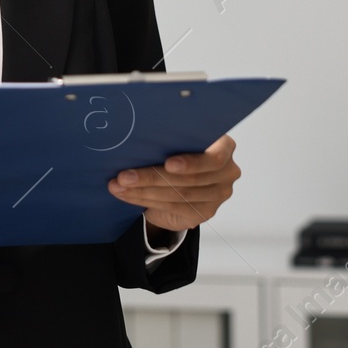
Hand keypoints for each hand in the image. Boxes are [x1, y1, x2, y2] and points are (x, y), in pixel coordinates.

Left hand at [107, 134, 239, 233]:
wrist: (181, 178)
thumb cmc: (178, 150)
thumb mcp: (178, 139)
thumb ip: (171, 137)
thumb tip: (138, 135)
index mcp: (225, 147)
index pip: (215, 157)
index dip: (191, 163)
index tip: (168, 163)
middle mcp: (227, 172)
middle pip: (190, 180)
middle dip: (152, 177)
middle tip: (125, 176)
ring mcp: (218, 195)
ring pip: (178, 195)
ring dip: (143, 191)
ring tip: (119, 185)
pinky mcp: (205, 212)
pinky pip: (173, 207)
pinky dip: (145, 200)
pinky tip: (127, 194)